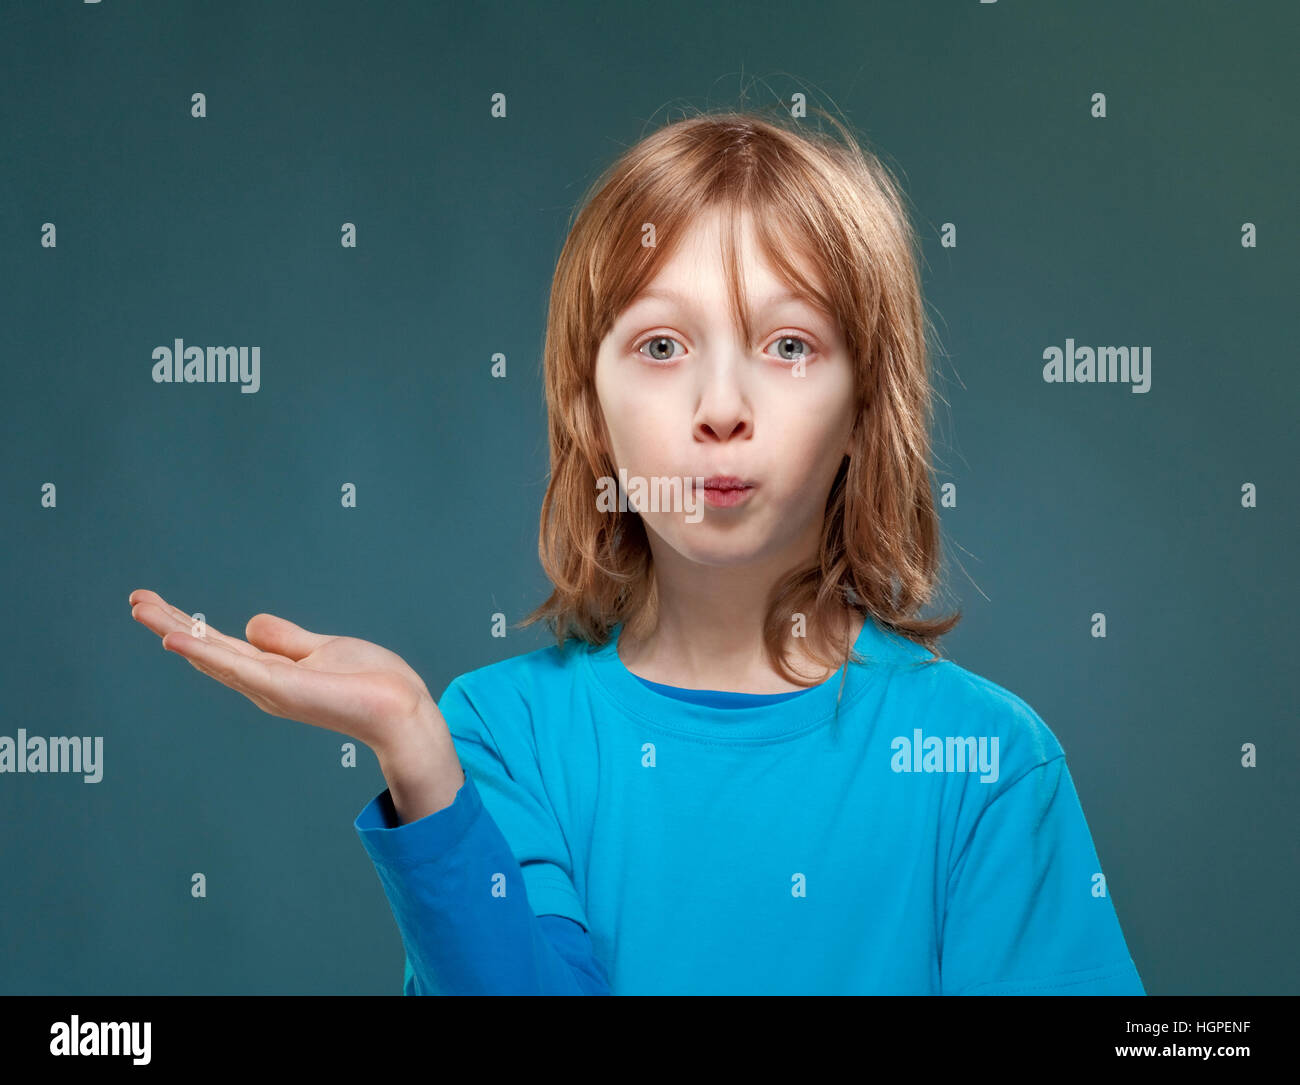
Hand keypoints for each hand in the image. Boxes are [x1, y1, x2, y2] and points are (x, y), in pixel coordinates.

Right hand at [127, 588, 443, 759]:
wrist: (401, 707)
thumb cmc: (371, 683)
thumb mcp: (322, 647)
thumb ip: (287, 639)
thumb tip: (251, 624)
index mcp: (271, 673)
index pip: (221, 645)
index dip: (188, 625)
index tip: (155, 603)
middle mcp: (263, 684)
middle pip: (207, 650)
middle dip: (170, 624)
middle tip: (134, 600)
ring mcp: (270, 688)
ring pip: (212, 655)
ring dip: (176, 631)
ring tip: (142, 609)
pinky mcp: (283, 689)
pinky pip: (236, 667)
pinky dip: (203, 653)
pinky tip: (175, 639)